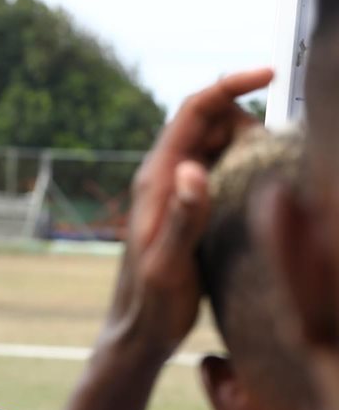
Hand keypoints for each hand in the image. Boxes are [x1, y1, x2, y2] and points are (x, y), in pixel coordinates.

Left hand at [103, 68, 274, 361]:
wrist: (139, 333)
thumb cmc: (150, 305)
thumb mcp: (168, 264)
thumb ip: (182, 218)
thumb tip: (192, 169)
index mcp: (156, 180)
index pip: (192, 111)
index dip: (230, 86)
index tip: (269, 75)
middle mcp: (163, 178)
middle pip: (208, 121)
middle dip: (244, 118)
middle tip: (271, 151)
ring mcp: (175, 193)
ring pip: (215, 145)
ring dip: (246, 142)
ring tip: (271, 168)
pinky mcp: (187, 210)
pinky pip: (218, 171)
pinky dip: (242, 166)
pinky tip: (261, 187)